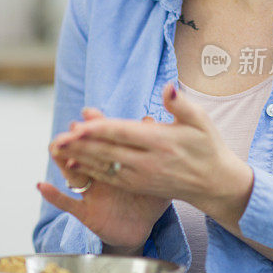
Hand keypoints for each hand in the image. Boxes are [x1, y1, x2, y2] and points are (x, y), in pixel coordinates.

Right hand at [38, 108, 170, 253]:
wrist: (139, 229)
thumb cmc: (147, 199)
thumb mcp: (154, 176)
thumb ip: (153, 151)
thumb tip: (150, 119)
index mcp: (114, 162)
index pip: (103, 140)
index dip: (95, 126)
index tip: (89, 113)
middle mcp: (98, 174)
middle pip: (84, 153)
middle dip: (78, 139)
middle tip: (74, 128)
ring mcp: (90, 192)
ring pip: (72, 174)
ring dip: (62, 161)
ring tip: (54, 148)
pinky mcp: (86, 212)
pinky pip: (67, 204)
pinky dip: (54, 196)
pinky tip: (41, 185)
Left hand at [55, 83, 253, 227]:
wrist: (215, 184)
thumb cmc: (207, 146)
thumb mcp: (202, 121)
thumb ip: (181, 105)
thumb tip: (168, 87)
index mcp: (161, 142)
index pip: (123, 134)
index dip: (99, 129)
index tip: (78, 124)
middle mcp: (148, 162)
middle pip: (108, 151)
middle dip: (81, 145)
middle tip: (57, 137)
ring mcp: (141, 177)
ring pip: (104, 165)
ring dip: (79, 157)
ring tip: (57, 148)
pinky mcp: (138, 185)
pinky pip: (109, 178)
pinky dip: (90, 170)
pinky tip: (72, 163)